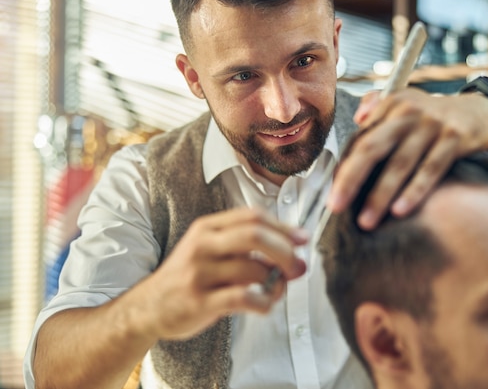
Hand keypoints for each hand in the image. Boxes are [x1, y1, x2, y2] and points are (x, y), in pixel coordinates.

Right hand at [133, 207, 307, 339]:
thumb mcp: (210, 249)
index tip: (303, 239)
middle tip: (298, 267)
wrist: (148, 307)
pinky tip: (264, 305)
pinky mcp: (200, 301)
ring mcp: (199, 272)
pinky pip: (244, 298)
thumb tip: (295, 251)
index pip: (253, 216)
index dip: (283, 227)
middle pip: (255, 235)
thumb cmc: (189, 277)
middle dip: (285, 250)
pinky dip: (264, 302)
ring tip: (277, 290)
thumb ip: (246, 247)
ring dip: (276, 282)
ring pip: (253, 269)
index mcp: (207, 227)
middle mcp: (202, 245)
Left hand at [327, 88, 487, 229]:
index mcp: (391, 106)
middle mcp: (408, 113)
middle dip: (351, 179)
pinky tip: (400, 210)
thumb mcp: (405, 103)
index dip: (344, 169)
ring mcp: (432, 125)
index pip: (360, 141)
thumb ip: (377, 107)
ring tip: (367, 220)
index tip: (332, 194)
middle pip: (372, 149)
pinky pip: (431, 169)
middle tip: (336, 206)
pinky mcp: (454, 138)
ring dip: (381, 195)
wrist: (480, 112)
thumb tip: (358, 118)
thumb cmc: (432, 117)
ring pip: (400, 164)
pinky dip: (415, 191)